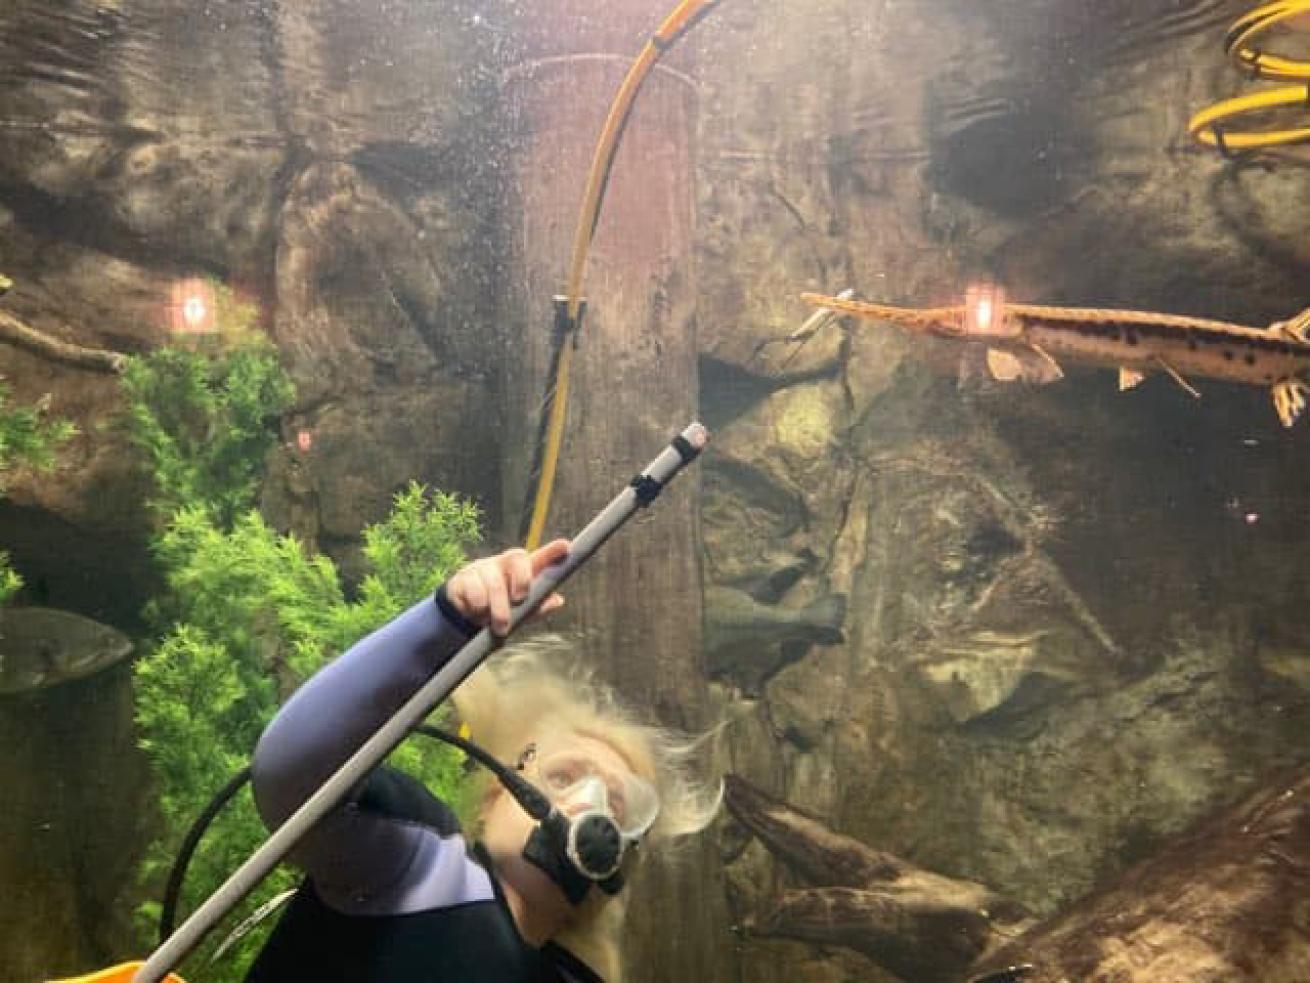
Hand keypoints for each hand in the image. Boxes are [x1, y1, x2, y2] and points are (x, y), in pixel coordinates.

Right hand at [446, 539, 568, 635]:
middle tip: (519, 601)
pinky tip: (476, 613)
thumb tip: (557, 600)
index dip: (552, 552)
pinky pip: (474, 593)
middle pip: (517, 559)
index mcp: (520, 570)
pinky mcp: (461, 579)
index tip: (565, 546)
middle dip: (522, 581)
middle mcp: (502, 563)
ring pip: (495, 584)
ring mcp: (481, 568)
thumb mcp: (522, 612)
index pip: (538, 558)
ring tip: (498, 627)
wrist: (465, 616)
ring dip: (498, 610)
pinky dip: (477, 609)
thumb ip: (539, 606)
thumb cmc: (500, 608)